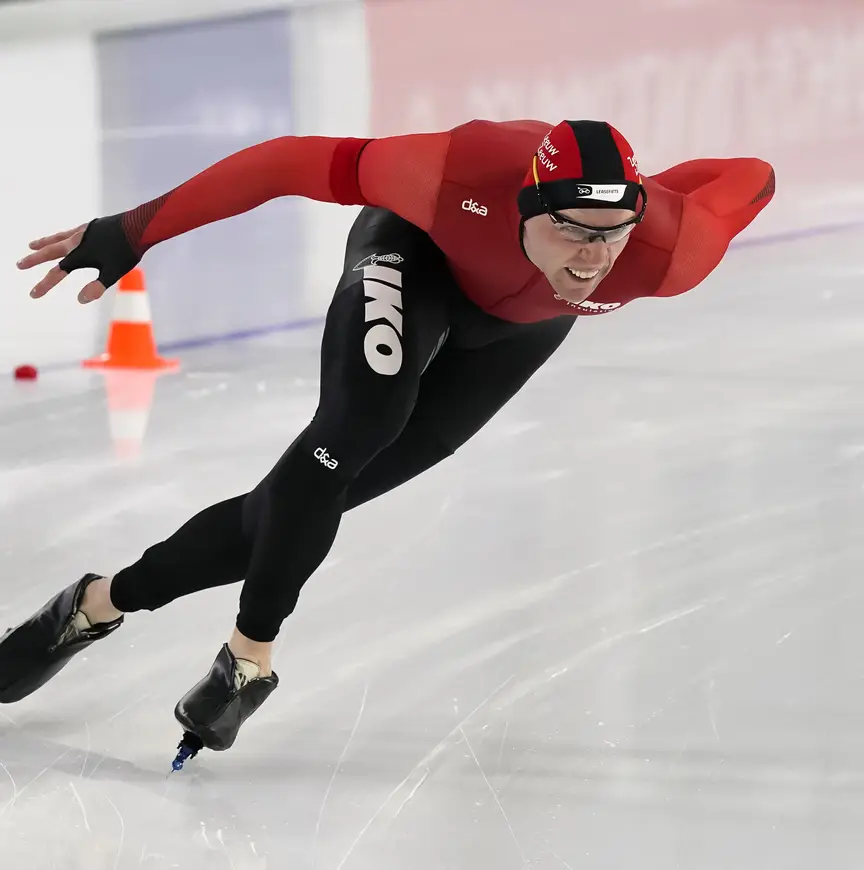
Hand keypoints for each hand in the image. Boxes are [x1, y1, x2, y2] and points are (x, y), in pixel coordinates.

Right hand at [17, 215, 140, 304]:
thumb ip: (97, 287)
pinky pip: (71, 232)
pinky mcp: (93, 226)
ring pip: (58, 238)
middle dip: (34, 260)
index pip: (57, 273)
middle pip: (50, 252)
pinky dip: (62, 235)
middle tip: (19, 264)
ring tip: (32, 245)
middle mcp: (76, 242)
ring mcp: (83, 232)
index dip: (44, 285)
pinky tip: (66, 236)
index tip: (33, 294)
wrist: (138, 226)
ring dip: (44, 243)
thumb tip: (80, 300)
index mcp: (79, 255)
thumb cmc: (126, 252)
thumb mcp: (113, 273)